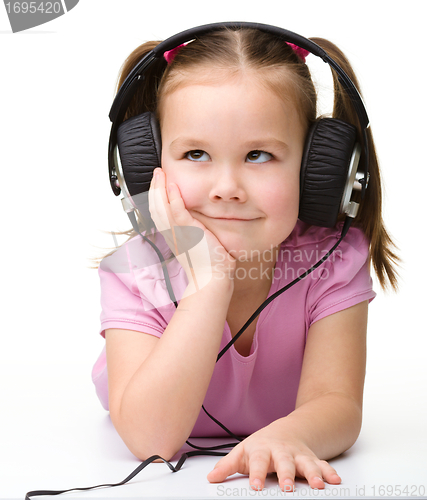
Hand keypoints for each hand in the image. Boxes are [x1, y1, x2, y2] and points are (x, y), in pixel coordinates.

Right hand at [148, 168, 235, 292]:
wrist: (213, 277)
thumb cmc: (210, 263)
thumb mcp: (199, 243)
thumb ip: (195, 231)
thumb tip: (200, 222)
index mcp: (173, 237)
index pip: (159, 213)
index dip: (156, 197)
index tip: (158, 184)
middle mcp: (172, 235)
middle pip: (155, 208)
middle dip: (154, 189)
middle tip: (156, 173)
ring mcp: (178, 234)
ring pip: (161, 208)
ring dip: (159, 188)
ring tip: (160, 174)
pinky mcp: (188, 232)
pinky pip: (177, 212)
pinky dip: (173, 198)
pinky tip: (172, 186)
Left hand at [207, 424, 341, 491]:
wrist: (284, 431)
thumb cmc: (261, 446)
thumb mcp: (242, 453)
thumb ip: (227, 466)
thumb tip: (211, 478)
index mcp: (262, 450)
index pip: (258, 461)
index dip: (256, 473)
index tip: (255, 486)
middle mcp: (282, 451)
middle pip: (284, 462)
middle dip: (286, 475)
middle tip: (286, 487)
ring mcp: (298, 455)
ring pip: (306, 463)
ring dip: (313, 474)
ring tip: (318, 486)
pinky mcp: (311, 459)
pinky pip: (322, 464)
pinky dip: (329, 472)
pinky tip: (334, 480)